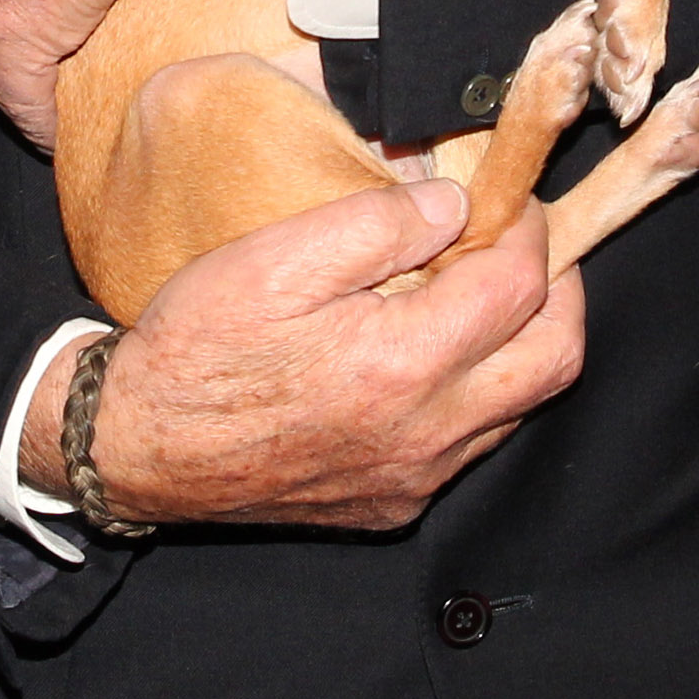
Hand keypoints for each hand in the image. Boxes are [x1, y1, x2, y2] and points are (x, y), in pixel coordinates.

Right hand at [19, 176, 585, 528]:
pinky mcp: (393, 503)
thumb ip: (378, 225)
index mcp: (402, 365)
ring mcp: (415, 478)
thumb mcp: (276, 257)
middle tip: (525, 241)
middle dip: (560, 288)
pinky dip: (480, 390)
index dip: (528, 226)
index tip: (507, 195)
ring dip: (524, 341)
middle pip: (556, 358)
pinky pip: (473, 445)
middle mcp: (426, 434)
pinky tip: (433, 351)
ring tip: (480, 288)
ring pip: (523, 406)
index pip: (521, 285)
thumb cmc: (198, 346)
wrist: (138, 446)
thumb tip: (452, 206)